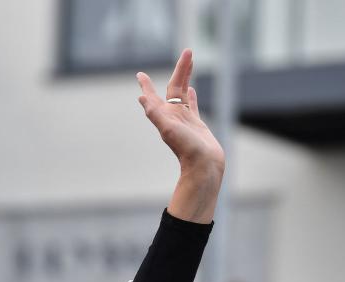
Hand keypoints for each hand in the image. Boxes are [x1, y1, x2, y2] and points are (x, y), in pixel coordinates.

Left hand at [138, 49, 223, 222]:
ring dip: (185, 78)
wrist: (204, 166)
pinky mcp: (196, 124)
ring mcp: (184, 119)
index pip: (154, 95)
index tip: (140, 75)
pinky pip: (192, 104)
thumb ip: (155, 113)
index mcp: (164, 115)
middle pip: (174, 87)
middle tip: (188, 51)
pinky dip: (190, 95)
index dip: (147, 85)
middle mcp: (172, 116)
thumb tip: (141, 98)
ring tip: (188, 64)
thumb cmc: (186, 149)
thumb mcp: (168, 129)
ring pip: (183, 93)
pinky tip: (190, 89)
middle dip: (180, 69)